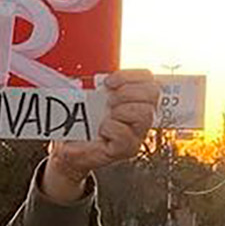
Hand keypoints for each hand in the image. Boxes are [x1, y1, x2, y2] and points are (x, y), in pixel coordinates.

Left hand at [46, 70, 158, 199]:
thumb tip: (98, 79)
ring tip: (107, 116)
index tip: (108, 81)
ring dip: (122, 110)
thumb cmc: (82, 123)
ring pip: (145, 114)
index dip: (130, 76)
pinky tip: (102, 131)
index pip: (148, 79)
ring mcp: (138, 133)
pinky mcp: (128, 149)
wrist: (71, 147)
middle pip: (153, 94)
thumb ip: (99, 85)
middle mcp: (142, 115)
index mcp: (136, 98)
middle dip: (127, 92)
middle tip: (109, 101)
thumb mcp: (90, 98)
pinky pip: (124, 134)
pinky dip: (110, 129)